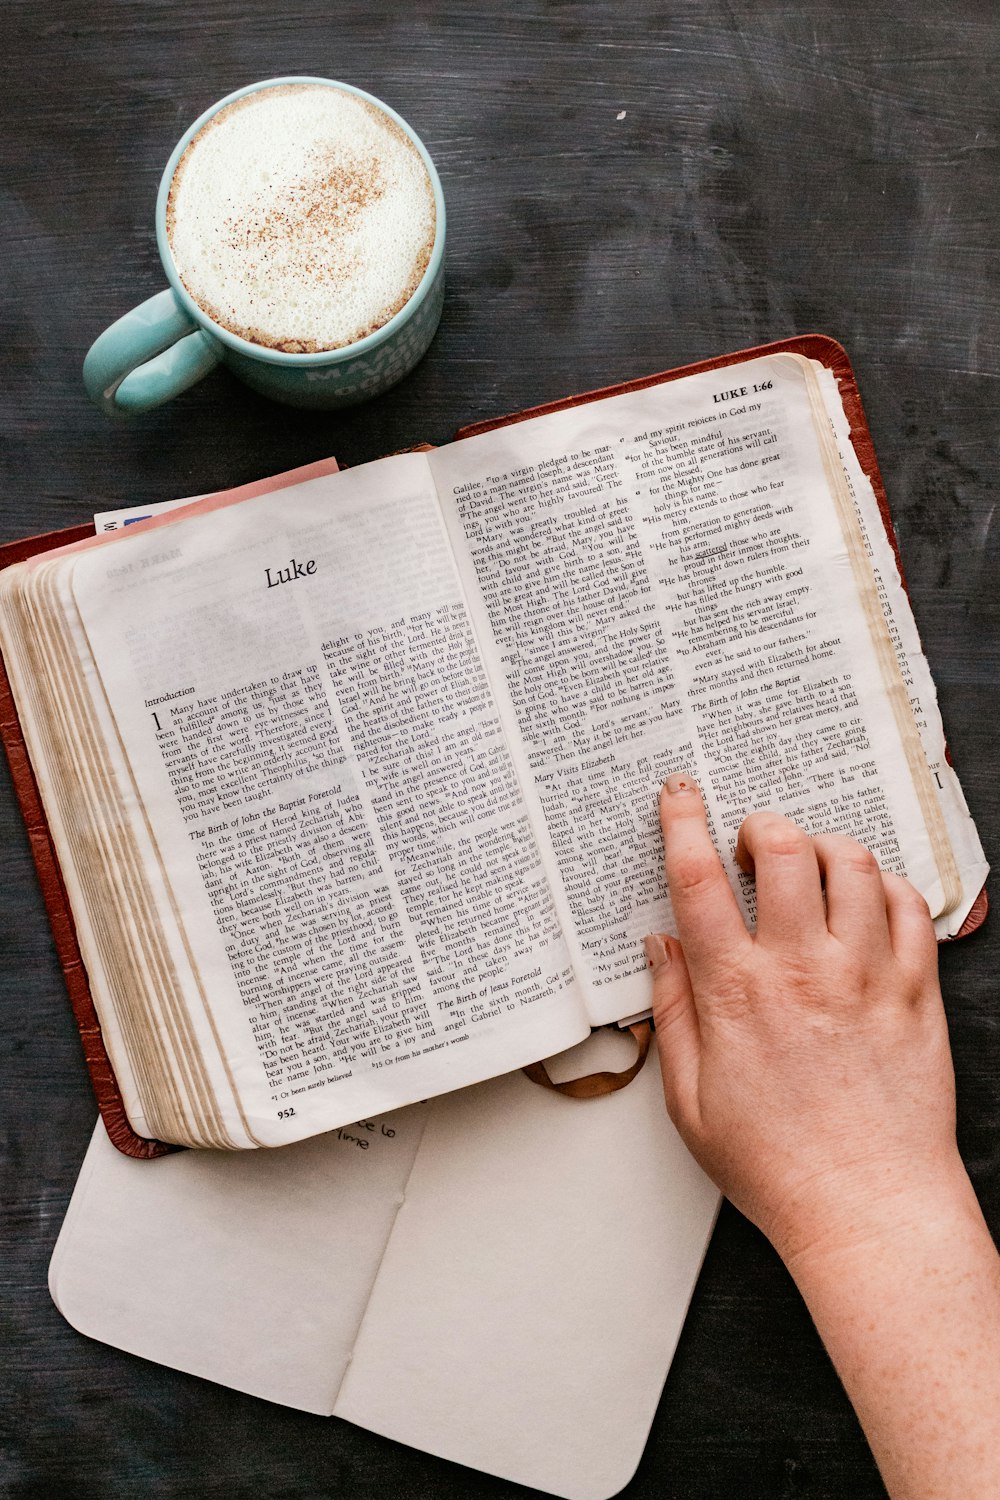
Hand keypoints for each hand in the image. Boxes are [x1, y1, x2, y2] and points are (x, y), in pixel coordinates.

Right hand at [644, 773, 962, 1265]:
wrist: (868, 1210)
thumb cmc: (778, 1165)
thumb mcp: (689, 1099)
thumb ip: (673, 1011)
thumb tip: (660, 947)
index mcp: (737, 993)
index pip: (698, 880)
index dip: (682, 822)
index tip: (679, 796)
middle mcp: (804, 970)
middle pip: (785, 849)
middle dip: (762, 824)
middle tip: (753, 841)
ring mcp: (867, 976)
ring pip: (854, 864)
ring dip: (825, 848)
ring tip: (811, 867)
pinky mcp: (916, 992)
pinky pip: (911, 907)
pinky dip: (887, 887)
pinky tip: (868, 903)